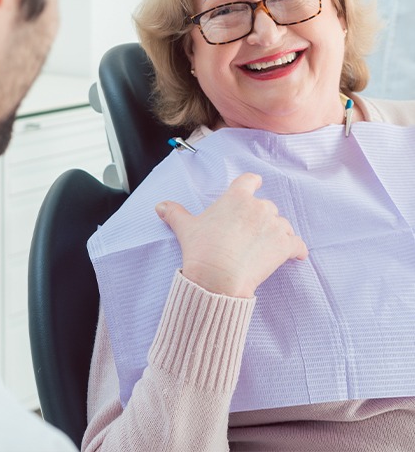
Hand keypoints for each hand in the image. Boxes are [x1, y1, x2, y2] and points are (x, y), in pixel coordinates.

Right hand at [155, 173, 307, 297]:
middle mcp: (258, 206)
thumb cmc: (202, 250)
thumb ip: (174, 213)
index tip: (255, 184)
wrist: (218, 276)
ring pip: (282, 225)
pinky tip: (296, 256)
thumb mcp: (185, 228)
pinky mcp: (285, 245)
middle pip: (266, 206)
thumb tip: (160, 206)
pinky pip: (297, 244)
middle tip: (249, 235)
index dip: (253, 183)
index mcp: (236, 197)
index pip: (249, 180)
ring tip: (265, 248)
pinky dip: (297, 250)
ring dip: (277, 233)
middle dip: (260, 218)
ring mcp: (274, 225)